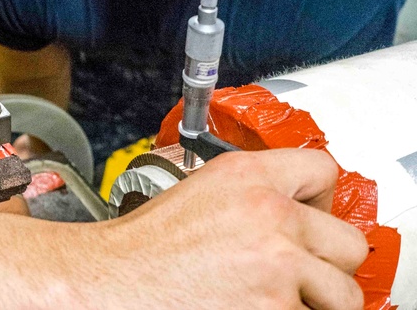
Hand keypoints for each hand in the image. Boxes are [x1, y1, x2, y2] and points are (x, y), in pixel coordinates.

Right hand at [77, 149, 367, 308]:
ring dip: (315, 299)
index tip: (314, 218)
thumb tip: (299, 210)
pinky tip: (253, 306)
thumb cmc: (147, 245)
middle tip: (300, 270)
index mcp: (248, 176)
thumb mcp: (201, 190)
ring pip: (341, 294)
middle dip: (328, 262)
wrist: (117, 279)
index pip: (324, 170)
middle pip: (350, 243)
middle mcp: (271, 215)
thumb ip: (254, 191)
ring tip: (276, 295)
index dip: (322, 199)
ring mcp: (278, 267)